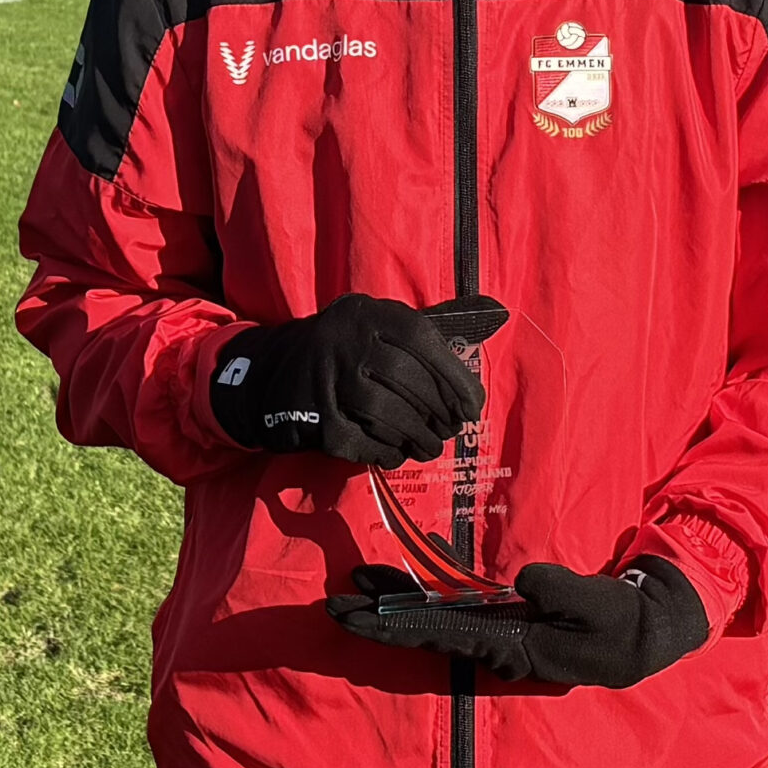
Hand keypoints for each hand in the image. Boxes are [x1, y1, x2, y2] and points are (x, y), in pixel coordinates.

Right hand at [209, 294, 484, 468]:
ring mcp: (325, 381)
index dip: (454, 376)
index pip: (421, 339)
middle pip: (406, 380)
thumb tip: (496, 315)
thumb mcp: (376, 326)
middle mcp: (343, 341)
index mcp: (366, 313)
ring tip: (432, 446)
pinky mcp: (314, 419)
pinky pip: (363, 442)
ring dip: (418, 436)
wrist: (272, 375)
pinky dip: (388, 452)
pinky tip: (399, 453)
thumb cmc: (345, 351)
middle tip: (453, 429)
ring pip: (386, 413)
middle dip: (439, 411)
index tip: (473, 405)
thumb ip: (424, 331)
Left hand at [327, 559, 709, 688]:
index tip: (352, 618)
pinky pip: (462, 600)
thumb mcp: (597, 610)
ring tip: (357, 584)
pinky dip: (435, 584)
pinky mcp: (510, 614)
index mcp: (508, 646)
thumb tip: (523, 581)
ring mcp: (500, 629)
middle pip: (424, 629)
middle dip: (378, 617)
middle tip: (330, 604)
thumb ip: (558, 593)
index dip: (391, 626)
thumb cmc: (622, 624)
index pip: (436, 635)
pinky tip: (417, 562)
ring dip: (398, 600)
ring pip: (437, 614)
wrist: (645, 635)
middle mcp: (493, 642)